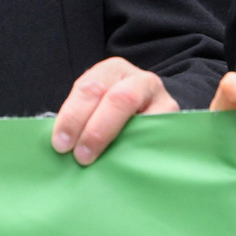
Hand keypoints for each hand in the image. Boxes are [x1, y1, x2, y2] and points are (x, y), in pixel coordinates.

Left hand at [51, 57, 179, 165]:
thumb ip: (81, 118)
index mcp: (112, 70)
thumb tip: (61, 147)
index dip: (73, 116)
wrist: (151, 112)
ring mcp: (161, 98)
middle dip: (95, 130)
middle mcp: (139, 79)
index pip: (89, 89)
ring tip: (102, 164)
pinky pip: (156, 135)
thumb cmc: (112, 113)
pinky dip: (139, 151)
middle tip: (81, 157)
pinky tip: (125, 165)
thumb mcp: (96, 105)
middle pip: (117, 99)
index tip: (61, 145)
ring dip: (119, 142)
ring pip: (142, 118)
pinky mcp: (175, 120)